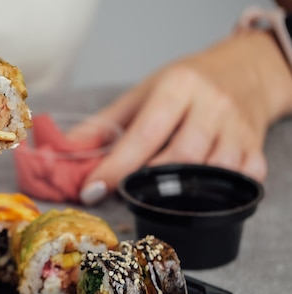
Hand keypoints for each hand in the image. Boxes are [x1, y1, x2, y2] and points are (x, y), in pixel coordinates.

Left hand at [79, 29, 291, 204]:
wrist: (243, 71)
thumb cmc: (184, 85)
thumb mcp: (141, 94)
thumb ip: (103, 125)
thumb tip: (65, 153)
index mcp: (177, 87)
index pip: (143, 134)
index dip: (115, 167)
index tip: (91, 190)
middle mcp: (211, 105)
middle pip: (179, 157)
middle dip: (145, 183)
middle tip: (123, 193)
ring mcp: (238, 128)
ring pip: (211, 173)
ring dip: (180, 192)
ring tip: (156, 194)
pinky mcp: (257, 148)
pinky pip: (242, 181)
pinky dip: (219, 194)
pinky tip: (198, 193)